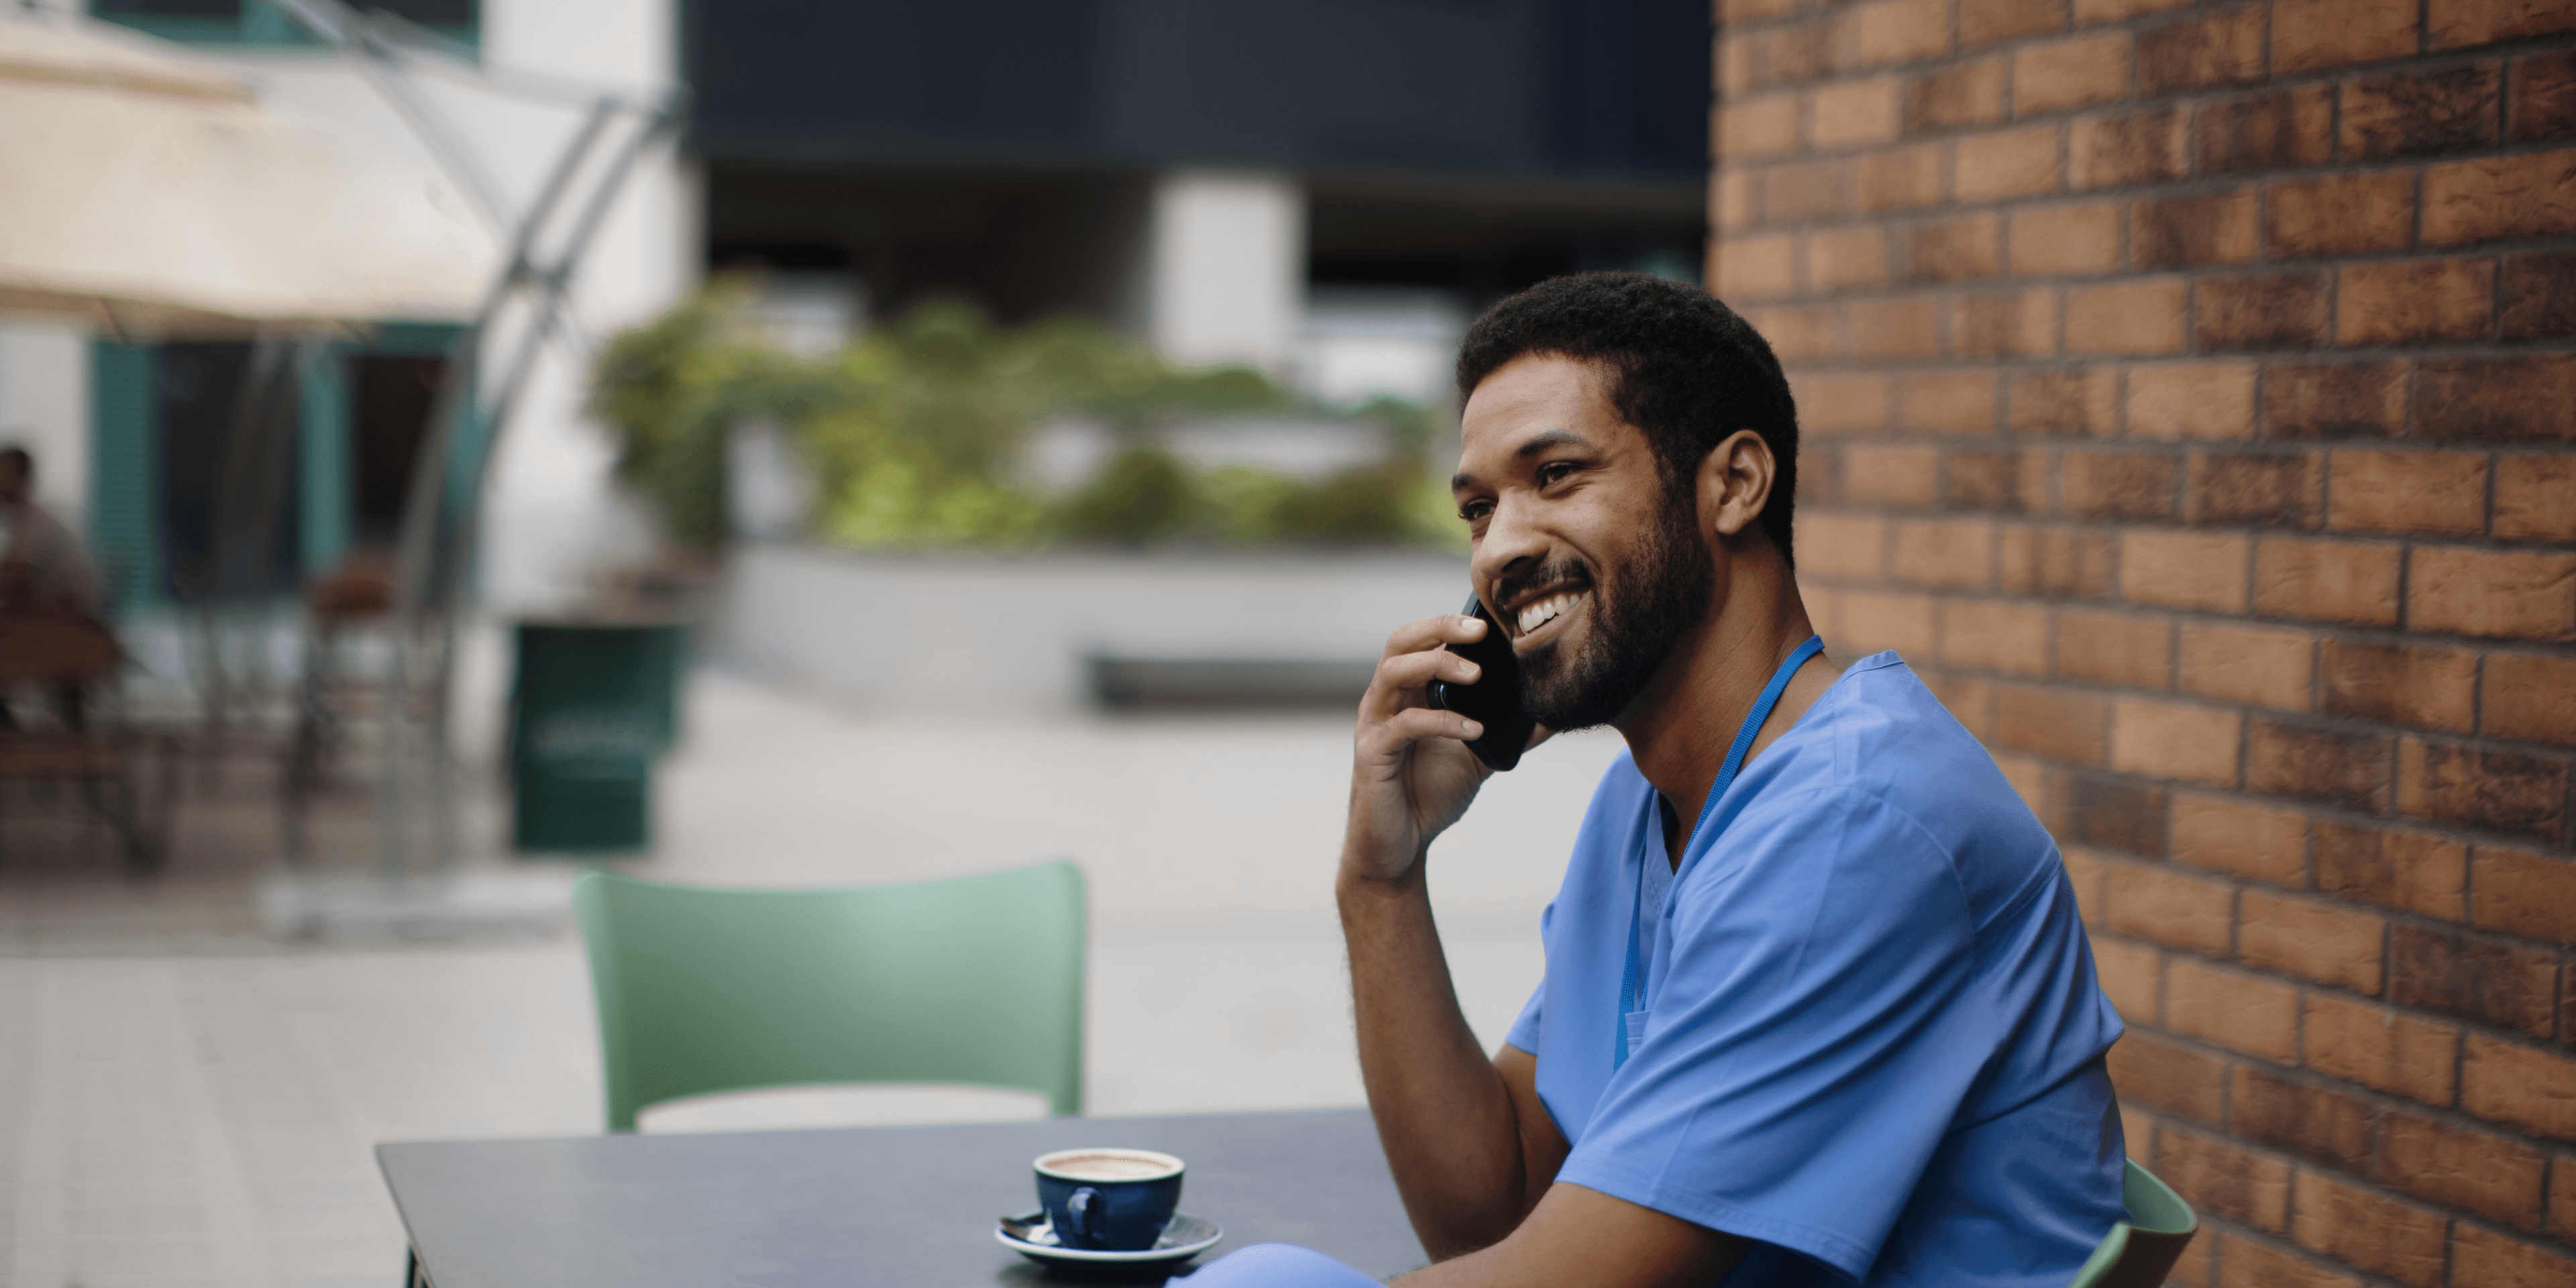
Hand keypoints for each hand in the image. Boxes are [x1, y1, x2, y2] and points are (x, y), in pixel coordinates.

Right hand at [1343, 614, 1503, 886]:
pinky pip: (1403, 726)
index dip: (1450, 623)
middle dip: (1440, 629)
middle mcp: (1385, 701)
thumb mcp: (1479, 756)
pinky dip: (1441, 722)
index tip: (1492, 621)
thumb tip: (1554, 714)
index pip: (1420, 640)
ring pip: (1394, 673)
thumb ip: (1510, 732)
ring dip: (1437, 666)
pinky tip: (1473, 730)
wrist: (1400, 849)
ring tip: (1477, 675)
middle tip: (1482, 632)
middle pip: (1401, 643)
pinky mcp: (1372, 755)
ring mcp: (1374, 725)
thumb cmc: (1430, 796)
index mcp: (1407, 693)